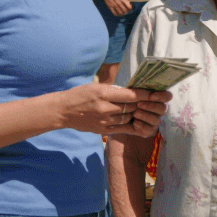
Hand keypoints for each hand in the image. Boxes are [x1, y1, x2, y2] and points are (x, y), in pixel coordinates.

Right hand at [56, 83, 170, 136]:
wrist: (63, 111)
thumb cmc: (80, 95)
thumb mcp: (97, 86)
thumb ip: (114, 89)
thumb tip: (132, 90)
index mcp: (103, 94)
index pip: (130, 95)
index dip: (144, 95)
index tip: (153, 93)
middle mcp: (105, 108)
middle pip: (131, 107)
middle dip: (142, 104)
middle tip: (151, 101)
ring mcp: (104, 121)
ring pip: (128, 118)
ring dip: (136, 114)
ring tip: (140, 109)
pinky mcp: (103, 130)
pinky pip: (122, 128)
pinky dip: (131, 124)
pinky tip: (135, 120)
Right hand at [104, 0, 133, 16]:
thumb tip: (128, 2)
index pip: (128, 4)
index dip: (130, 7)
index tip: (130, 8)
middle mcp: (118, 2)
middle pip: (124, 9)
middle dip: (126, 11)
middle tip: (127, 12)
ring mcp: (114, 4)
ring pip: (119, 11)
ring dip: (122, 13)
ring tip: (123, 13)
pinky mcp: (110, 6)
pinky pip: (113, 11)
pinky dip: (115, 14)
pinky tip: (117, 14)